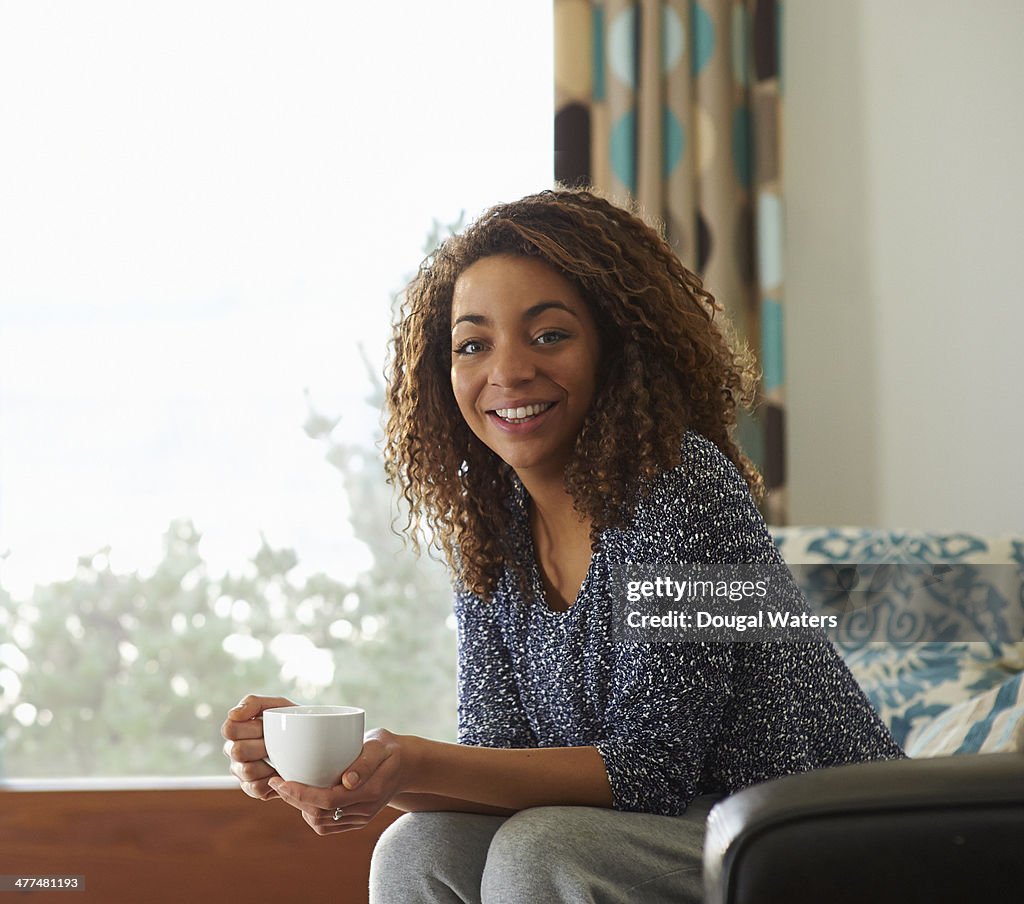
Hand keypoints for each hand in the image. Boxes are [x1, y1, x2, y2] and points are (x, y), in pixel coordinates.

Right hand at [221, 694, 296, 799]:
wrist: (313, 742)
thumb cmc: (291, 721)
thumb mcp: (278, 705)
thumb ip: (253, 703)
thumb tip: (233, 714)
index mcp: (236, 729)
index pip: (229, 729)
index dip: (250, 728)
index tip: (265, 725)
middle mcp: (233, 750)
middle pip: (237, 751)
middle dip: (262, 745)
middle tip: (276, 742)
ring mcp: (240, 771)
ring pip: (246, 770)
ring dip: (267, 763)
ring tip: (279, 757)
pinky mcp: (251, 788)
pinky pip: (256, 788)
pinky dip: (271, 780)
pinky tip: (279, 771)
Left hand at [269, 728, 411, 833]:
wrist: (407, 765)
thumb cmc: (390, 749)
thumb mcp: (381, 745)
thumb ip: (365, 762)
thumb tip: (346, 781)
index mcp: (369, 792)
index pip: (327, 800)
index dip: (300, 794)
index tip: (281, 780)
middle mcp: (364, 810)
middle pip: (319, 814)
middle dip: (294, 800)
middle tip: (277, 781)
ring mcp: (360, 817)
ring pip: (321, 823)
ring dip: (300, 808)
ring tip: (287, 788)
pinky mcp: (356, 819)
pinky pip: (328, 825)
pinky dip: (311, 814)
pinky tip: (303, 798)